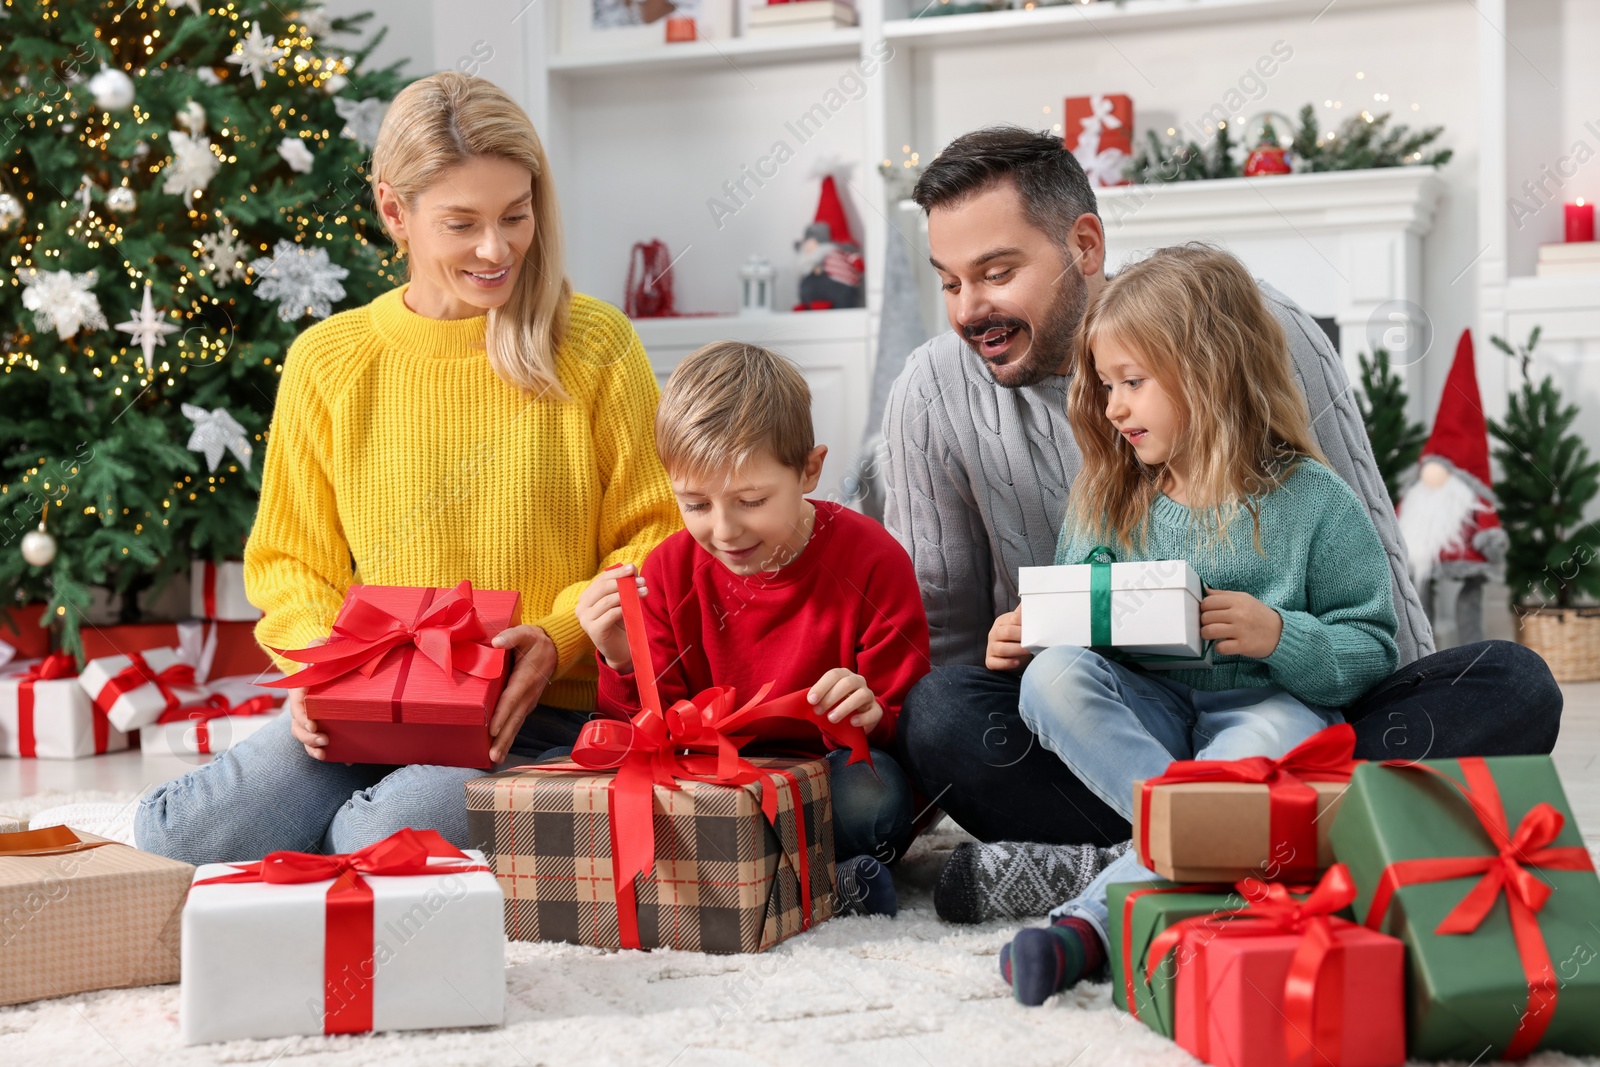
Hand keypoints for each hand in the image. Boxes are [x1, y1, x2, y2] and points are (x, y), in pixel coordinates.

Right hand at [287, 637, 328, 760]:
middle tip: (324, 739)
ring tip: (325, 751)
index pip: (296, 704)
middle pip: (297, 725)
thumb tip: (311, 663)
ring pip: (304, 735)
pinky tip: (344, 760)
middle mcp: (303, 704)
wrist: (339, 658)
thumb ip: (317, 648)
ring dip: (311, 747)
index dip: (302, 717)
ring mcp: (312, 715)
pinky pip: (319, 740)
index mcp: (302, 687)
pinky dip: (328, 752)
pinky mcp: (324, 722)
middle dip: (307, 736)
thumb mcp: (323, 645)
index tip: (313, 725)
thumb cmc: (330, 651)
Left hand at [487, 625, 558, 763]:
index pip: (511, 699)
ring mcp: (529, 701)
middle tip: (493, 757)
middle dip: (504, 739)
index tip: (492, 729)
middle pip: (514, 720)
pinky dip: (509, 736)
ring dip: (506, 742)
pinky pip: (517, 722)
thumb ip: (511, 636)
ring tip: (495, 759)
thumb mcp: (525, 633)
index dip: (502, 714)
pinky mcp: (527, 704)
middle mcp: (528, 695)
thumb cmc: (535, 640)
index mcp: (524, 679)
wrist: (555, 648)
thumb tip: (496, 642)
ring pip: (516, 724)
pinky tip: (500, 747)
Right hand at [575, 564, 646, 671]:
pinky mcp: (593, 630)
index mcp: (586, 597)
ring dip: (628, 594)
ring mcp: (585, 619)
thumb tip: (632, 567)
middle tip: (642, 581)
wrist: (622, 649)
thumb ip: (625, 584)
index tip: (633, 568)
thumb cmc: (622, 622)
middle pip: (602, 588)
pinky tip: (634, 607)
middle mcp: (581, 607)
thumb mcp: (624, 600)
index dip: (617, 573)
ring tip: (644, 592)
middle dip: (624, 582)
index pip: (601, 580)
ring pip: (607, 600)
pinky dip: (623, 608)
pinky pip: (610, 614)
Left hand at [807, 667, 882, 732]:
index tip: (811, 700)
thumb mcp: (826, 699)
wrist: (857, 718)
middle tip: (818, 711)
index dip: (821, 686)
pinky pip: (873, 712)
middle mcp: (858, 681)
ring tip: (832, 719)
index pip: (833, 675)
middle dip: (830, 697)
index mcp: (844, 675)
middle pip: (847, 683)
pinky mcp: (876, 710)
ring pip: (861, 696)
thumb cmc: (836, 705)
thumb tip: (799, 703)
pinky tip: (852, 722)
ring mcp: (869, 695)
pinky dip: (862, 717)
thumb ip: (817, 699)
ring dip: (845, 707)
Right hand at [986, 606, 1032, 672]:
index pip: (1013, 619)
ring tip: (1029, 651)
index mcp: (1001, 622)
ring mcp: (990, 648)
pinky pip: (996, 663)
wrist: (1013, 657)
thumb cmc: (1018, 639)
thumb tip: (1034, 599)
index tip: (1037, 627)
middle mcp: (993, 633)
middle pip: (1006, 632)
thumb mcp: (1020, 626)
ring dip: (1017, 650)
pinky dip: (1007, 663)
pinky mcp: (990, 661)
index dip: (1025, 623)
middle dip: (1021, 636)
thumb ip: (1025, 615)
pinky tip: (1017, 662)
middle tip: (1035, 640)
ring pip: (1001, 648)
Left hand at [1200, 589, 1282, 658]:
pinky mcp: (1243, 645)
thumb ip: (1223, 595)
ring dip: (1207, 635)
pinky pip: (1220, 648)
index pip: (1207, 602)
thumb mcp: (1244, 599)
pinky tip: (1224, 644)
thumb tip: (1205, 591)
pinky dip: (1219, 648)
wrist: (1281, 633)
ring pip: (1209, 631)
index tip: (1208, 613)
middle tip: (1211, 625)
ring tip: (1213, 635)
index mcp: (1237, 600)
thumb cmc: (1259, 615)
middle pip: (1206, 617)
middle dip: (1204, 622)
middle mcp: (1238, 614)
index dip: (1204, 608)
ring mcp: (1241, 630)